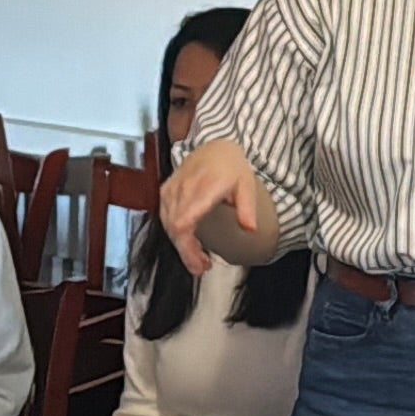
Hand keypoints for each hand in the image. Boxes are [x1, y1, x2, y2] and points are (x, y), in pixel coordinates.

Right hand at [159, 139, 271, 272]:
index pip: (184, 223)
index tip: (201, 264)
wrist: (215, 148)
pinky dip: (175, 235)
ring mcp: (171, 190)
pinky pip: (164, 218)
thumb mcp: (247, 185)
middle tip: (202, 268)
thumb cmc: (231, 167)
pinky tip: (188, 243)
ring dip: (181, 246)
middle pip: (174, 230)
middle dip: (186, 253)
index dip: (188, 249)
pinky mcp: (165, 192)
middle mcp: (182, 189)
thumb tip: (250, 230)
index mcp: (203, 188)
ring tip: (199, 260)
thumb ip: (247, 208)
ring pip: (167, 226)